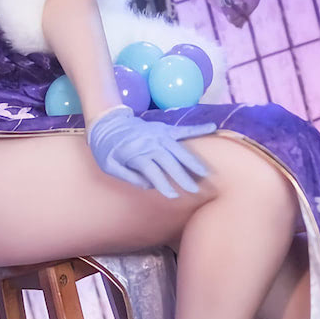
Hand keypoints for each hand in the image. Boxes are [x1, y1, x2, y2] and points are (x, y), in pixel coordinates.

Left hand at [87, 106, 216, 198]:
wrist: (107, 122)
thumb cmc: (107, 148)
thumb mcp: (109, 166)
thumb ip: (128, 177)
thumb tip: (149, 186)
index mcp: (135, 153)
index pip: (153, 171)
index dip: (164, 184)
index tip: (174, 196)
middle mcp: (150, 143)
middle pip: (169, 161)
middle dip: (182, 177)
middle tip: (194, 190)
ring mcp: (158, 134)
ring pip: (179, 148)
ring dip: (192, 161)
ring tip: (205, 173)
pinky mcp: (163, 128)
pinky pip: (182, 129)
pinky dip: (197, 129)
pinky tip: (213, 128)